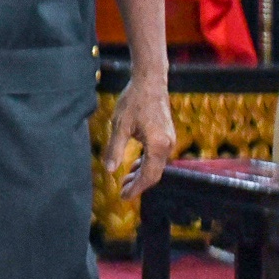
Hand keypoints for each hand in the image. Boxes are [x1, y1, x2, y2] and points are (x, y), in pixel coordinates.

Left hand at [103, 75, 174, 199]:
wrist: (150, 81)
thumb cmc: (134, 101)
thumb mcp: (120, 125)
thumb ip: (115, 149)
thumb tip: (109, 171)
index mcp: (158, 146)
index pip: (148, 176)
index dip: (136, 188)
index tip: (123, 197)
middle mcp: (167, 145)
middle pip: (154, 173)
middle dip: (138, 184)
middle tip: (122, 192)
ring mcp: (169, 140)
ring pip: (156, 165)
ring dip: (141, 173)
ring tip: (125, 180)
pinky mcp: (166, 135)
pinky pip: (157, 156)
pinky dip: (146, 163)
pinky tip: (133, 165)